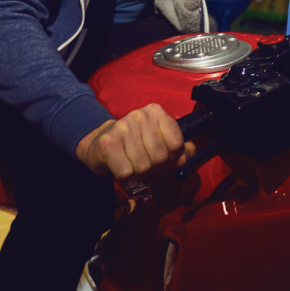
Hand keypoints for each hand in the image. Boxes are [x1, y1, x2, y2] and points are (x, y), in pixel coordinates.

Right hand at [74, 105, 193, 178]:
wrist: (99, 145)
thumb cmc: (135, 146)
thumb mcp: (159, 143)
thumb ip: (180, 149)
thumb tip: (190, 152)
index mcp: (156, 112)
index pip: (177, 143)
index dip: (172, 157)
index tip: (163, 156)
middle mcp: (140, 115)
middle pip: (161, 157)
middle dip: (154, 168)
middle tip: (145, 163)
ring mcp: (122, 127)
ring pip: (144, 167)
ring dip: (139, 174)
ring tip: (131, 164)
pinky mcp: (108, 144)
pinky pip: (127, 172)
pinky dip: (125, 178)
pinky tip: (121, 168)